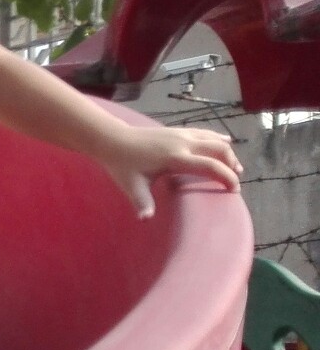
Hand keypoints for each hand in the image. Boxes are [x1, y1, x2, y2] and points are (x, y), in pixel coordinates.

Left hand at [94, 123, 241, 217]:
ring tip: (234, 166)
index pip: (210, 166)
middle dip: (232, 164)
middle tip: (236, 180)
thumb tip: (145, 219)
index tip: (233, 190)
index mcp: (175, 158)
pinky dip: (218, 139)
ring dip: (227, 152)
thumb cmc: (122, 165)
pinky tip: (225, 142)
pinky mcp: (178, 130)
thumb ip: (141, 203)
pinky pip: (205, 133)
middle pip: (219, 149)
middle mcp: (183, 143)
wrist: (113, 139)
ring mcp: (181, 134)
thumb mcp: (131, 186)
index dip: (226, 177)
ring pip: (214, 139)